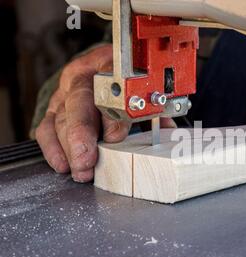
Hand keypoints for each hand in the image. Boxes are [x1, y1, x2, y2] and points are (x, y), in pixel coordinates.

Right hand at [36, 45, 175, 181]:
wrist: (106, 68)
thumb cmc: (129, 82)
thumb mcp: (144, 89)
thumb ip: (154, 109)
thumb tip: (168, 131)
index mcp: (109, 66)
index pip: (109, 87)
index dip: (111, 114)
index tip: (115, 136)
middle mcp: (83, 76)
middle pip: (78, 102)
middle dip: (81, 135)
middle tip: (86, 161)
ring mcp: (65, 92)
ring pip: (60, 118)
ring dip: (69, 149)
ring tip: (81, 170)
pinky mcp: (54, 108)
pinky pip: (46, 128)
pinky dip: (53, 148)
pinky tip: (63, 164)